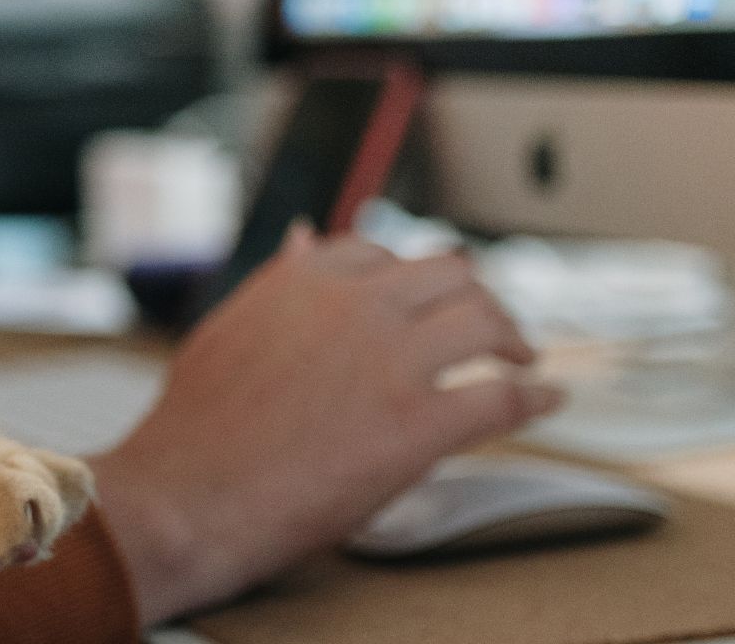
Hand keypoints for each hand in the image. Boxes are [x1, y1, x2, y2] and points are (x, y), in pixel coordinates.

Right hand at [87, 226, 561, 624]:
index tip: (428, 300)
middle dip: (477, 298)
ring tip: (523, 358)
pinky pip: (502, 398)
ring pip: (486, 322)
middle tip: (492, 328)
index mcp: (305, 280)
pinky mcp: (419, 425)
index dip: (414, 279)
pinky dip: (534, 398)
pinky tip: (546, 400)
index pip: (383, 253)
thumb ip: (276, 284)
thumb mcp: (227, 331)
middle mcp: (354, 307)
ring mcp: (390, 362)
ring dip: (513, 338)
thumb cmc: (196, 428)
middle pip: (449, 276)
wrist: (187, 497)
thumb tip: (304, 238)